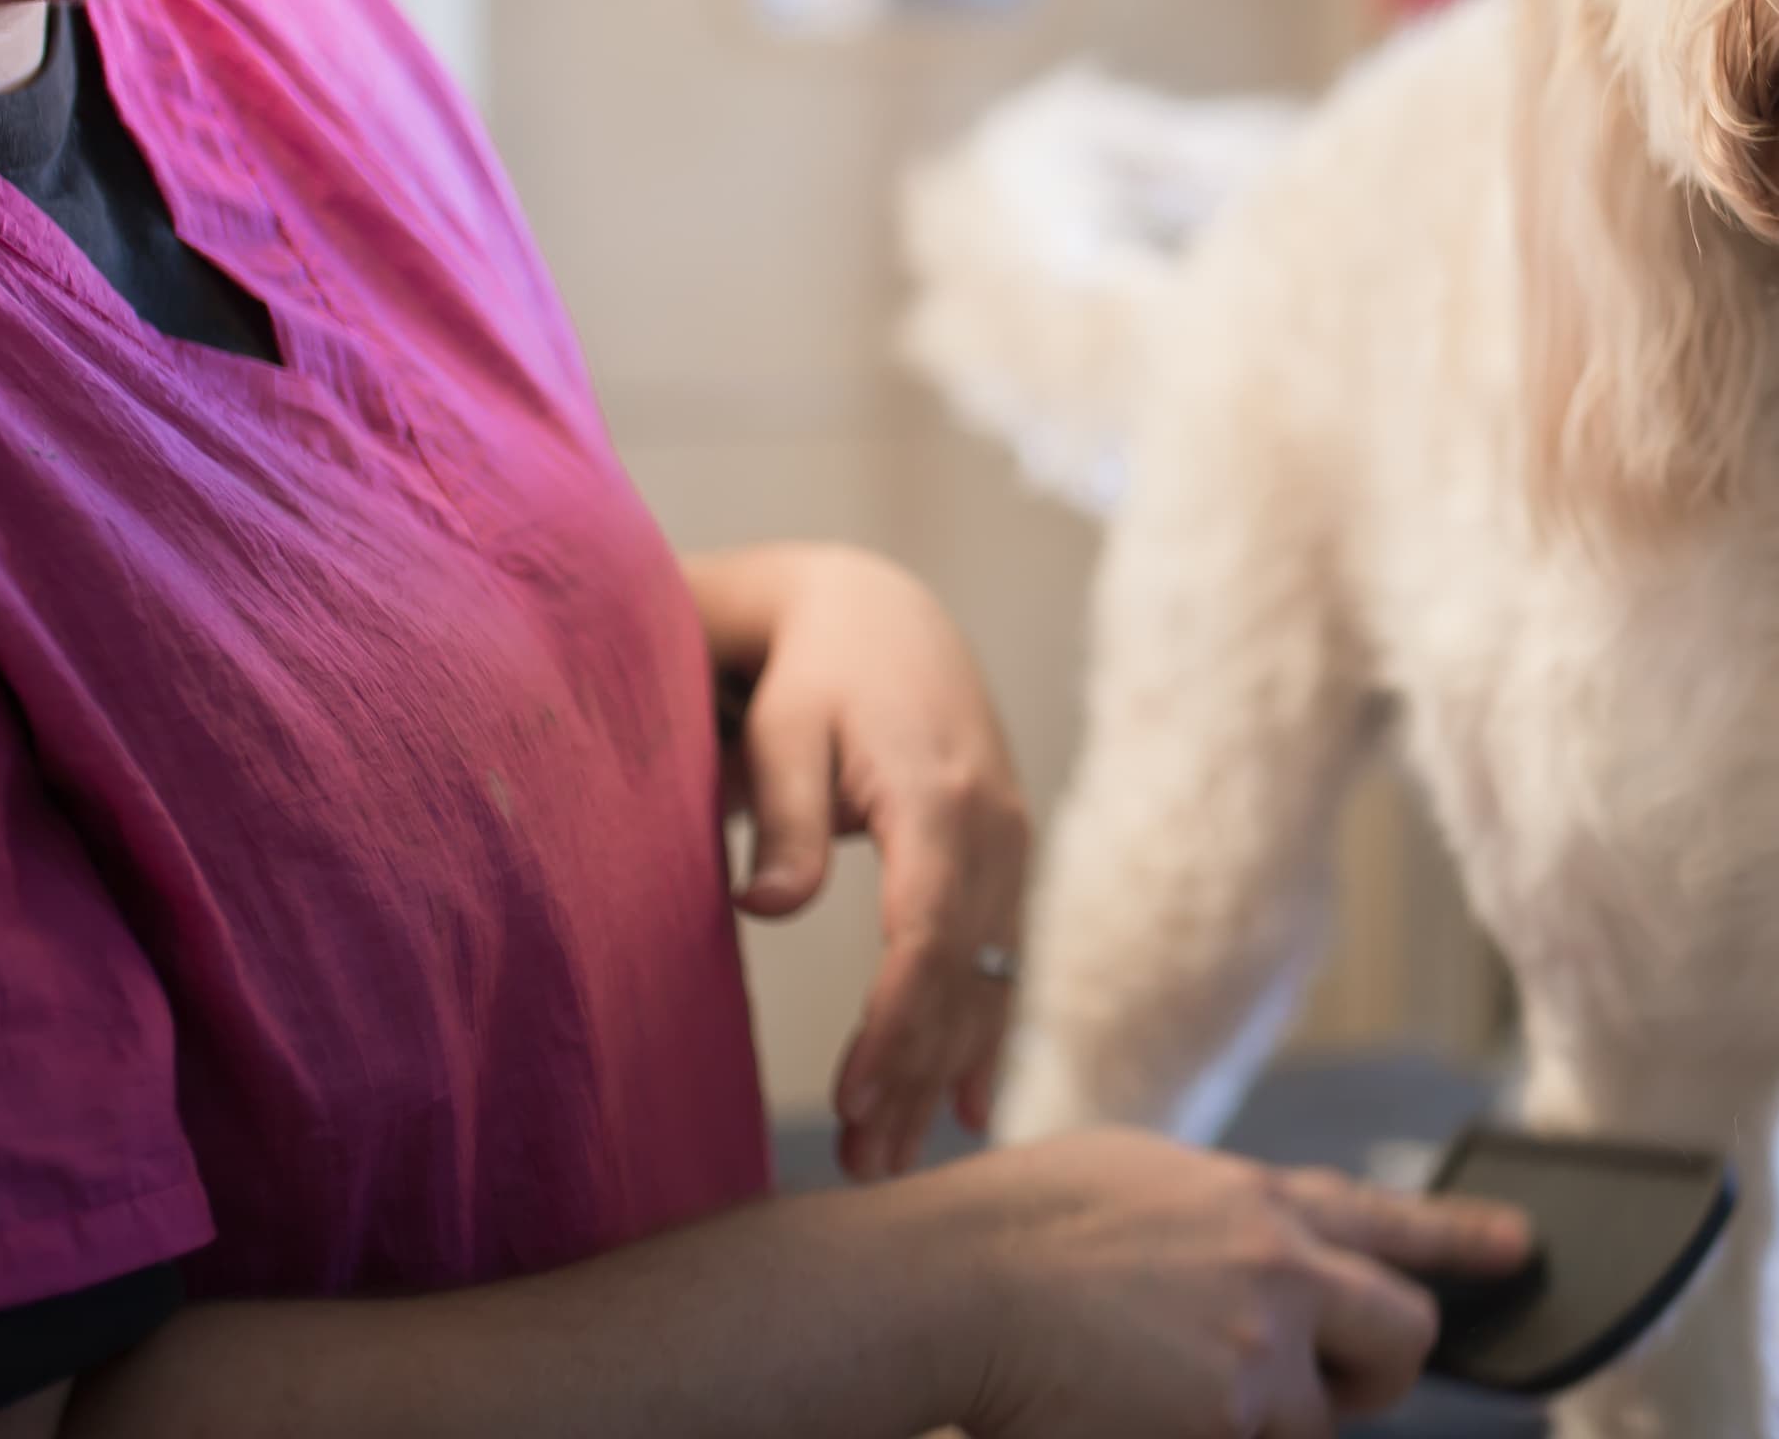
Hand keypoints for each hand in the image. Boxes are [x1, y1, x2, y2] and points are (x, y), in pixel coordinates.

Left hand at [689, 542, 1028, 1180]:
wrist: (882, 616)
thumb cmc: (815, 676)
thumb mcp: (782, 730)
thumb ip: (782, 816)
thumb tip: (767, 907)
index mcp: (939, 795)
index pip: (930, 929)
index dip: (897, 1019)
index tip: (852, 1093)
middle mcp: (995, 827)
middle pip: (965, 975)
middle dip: (915, 1073)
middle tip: (862, 1163)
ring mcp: (1011, 847)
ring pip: (989, 979)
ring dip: (942, 1071)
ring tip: (885, 1158)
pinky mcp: (1005, 862)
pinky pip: (1002, 962)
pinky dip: (983, 1035)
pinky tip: (965, 1107)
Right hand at [930, 1131, 1533, 1438]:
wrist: (957, 1280)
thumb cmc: (1017, 1230)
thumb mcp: (1142, 1184)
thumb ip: (1222, 1222)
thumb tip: (1266, 1257)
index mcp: (1256, 1198)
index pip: (1390, 1220)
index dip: (1465, 1240)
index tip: (1521, 1251)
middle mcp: (1280, 1266)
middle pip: (1402, 1332)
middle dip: (1375, 1370)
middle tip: (1325, 1387)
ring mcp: (1262, 1349)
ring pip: (1316, 1419)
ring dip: (1262, 1421)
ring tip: (1160, 1390)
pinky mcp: (1231, 1421)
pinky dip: (1217, 1437)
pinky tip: (1138, 1413)